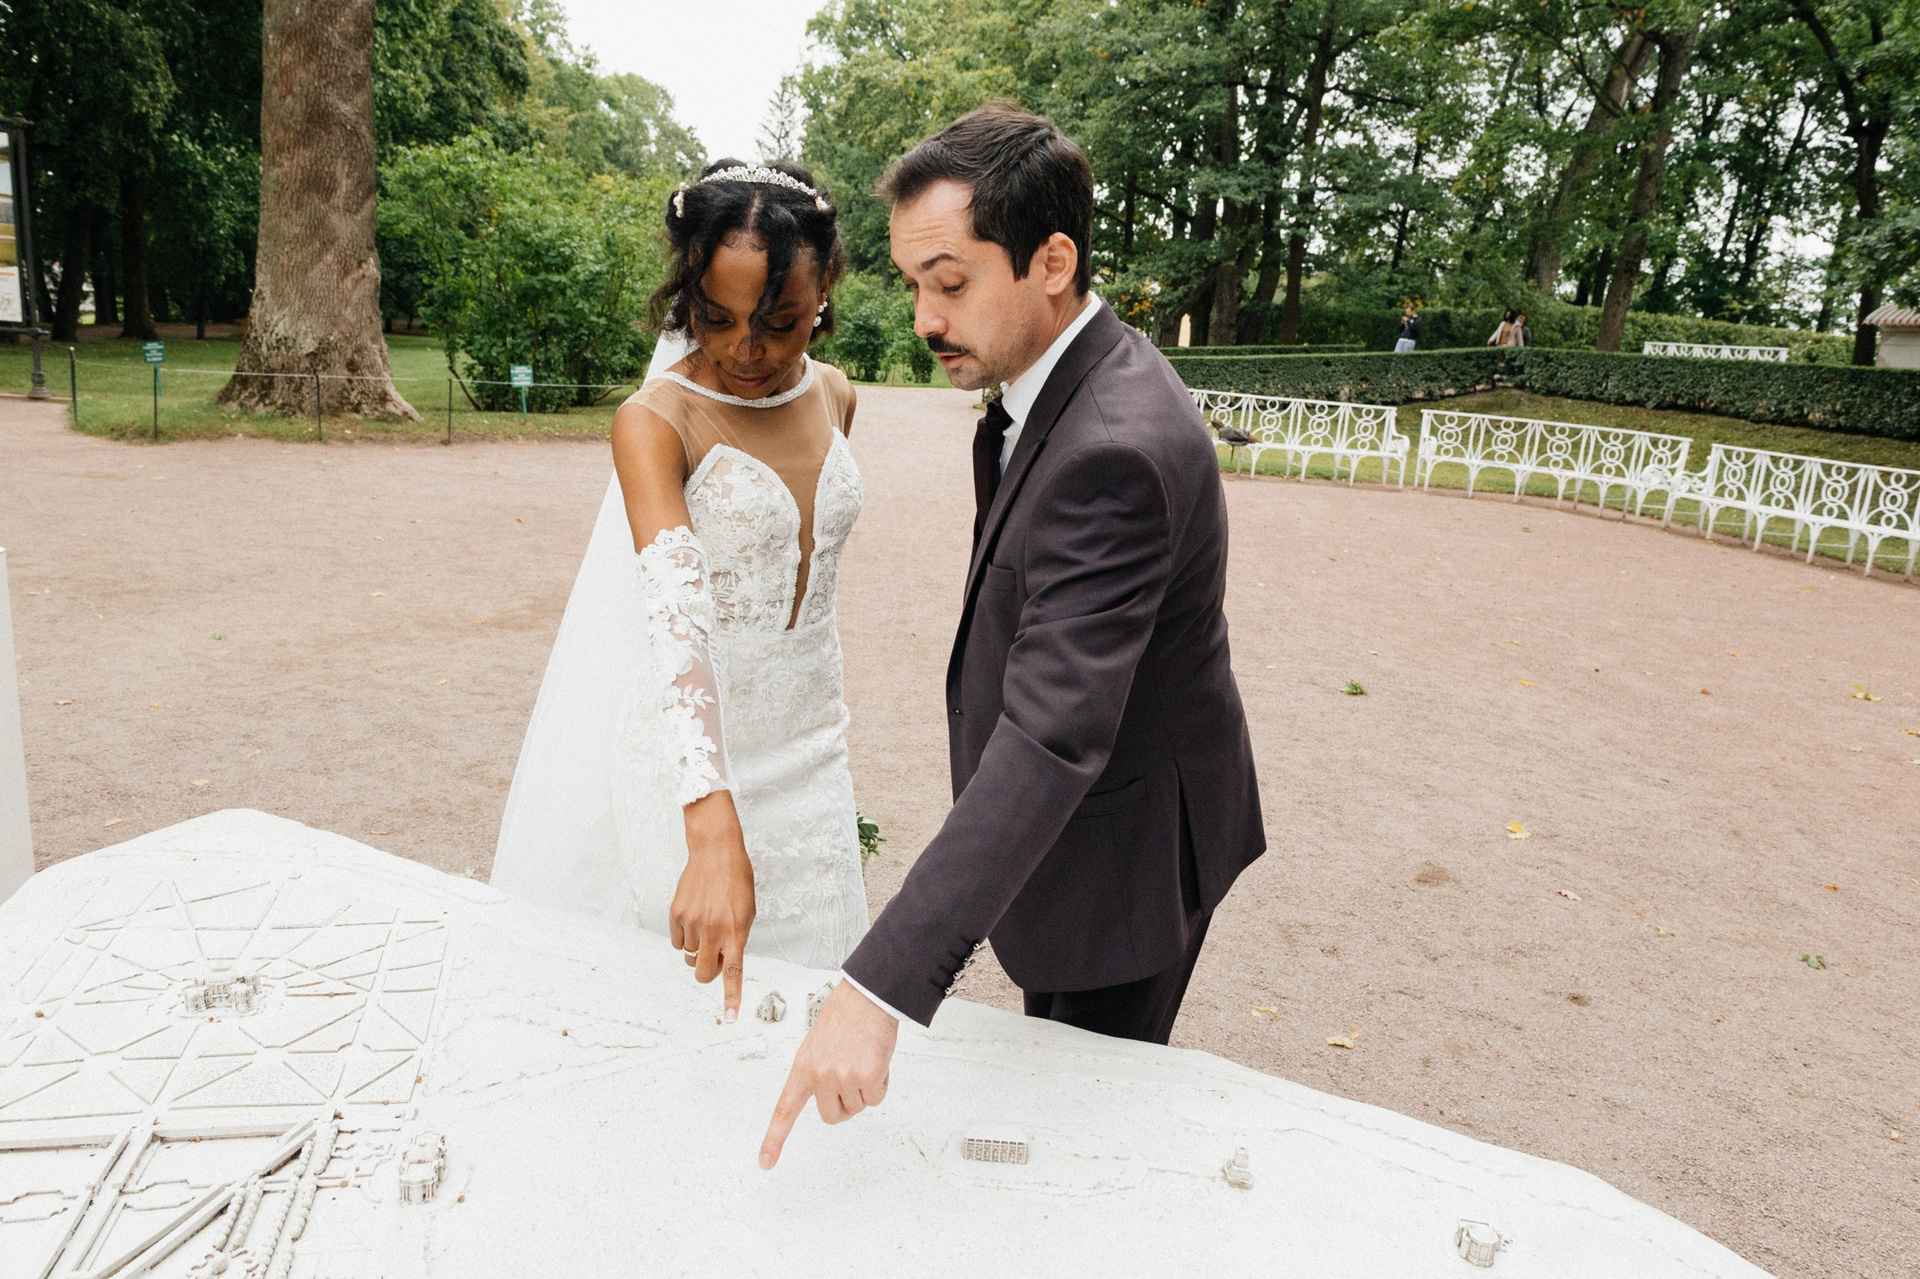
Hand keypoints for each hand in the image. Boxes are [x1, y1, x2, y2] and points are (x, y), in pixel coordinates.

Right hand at [671, 790, 755, 1022]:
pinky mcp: (676, 915)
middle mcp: (714, 930)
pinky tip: (693, 917)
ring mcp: (693, 923)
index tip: (730, 1018)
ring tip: (705, 924)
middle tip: (712, 958)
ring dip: (696, 949)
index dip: (731, 997)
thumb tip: (724, 963)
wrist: (715, 852)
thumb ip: (737, 939)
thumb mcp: (747, 911)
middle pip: (704, 973)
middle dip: (707, 973)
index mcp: (736, 932)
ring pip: (689, 957)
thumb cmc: (736, 881)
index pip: (734, 972)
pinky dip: (683, 937)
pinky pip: (676, 942)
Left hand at [760, 980, 898, 1168]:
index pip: (784, 1109)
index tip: (765, 1162)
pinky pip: (876, 1097)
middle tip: (852, 1081)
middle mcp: (819, 1075)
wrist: (867, 995)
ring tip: (864, 1059)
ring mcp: (842, 1076)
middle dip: (846, 1105)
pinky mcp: (866, 1075)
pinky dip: (881, 1084)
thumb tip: (832, 1100)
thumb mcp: (817, 1046)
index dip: (775, 1139)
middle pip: (833, 1116)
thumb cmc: (845, 1017)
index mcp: (802, 1067)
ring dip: (865, 1090)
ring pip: (858, 1106)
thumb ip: (817, 1074)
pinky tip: (877, 1060)